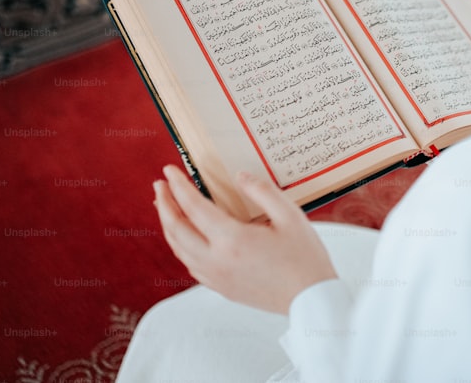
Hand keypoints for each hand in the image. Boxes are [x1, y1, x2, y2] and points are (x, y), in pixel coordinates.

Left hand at [153, 164, 337, 313]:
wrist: (310, 299)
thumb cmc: (304, 259)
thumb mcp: (290, 216)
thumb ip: (262, 191)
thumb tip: (240, 176)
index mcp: (233, 240)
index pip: (194, 207)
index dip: (178, 186)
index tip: (169, 171)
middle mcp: (217, 260)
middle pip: (176, 229)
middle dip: (164, 204)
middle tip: (160, 185)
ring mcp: (216, 277)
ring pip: (178, 249)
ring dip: (168, 224)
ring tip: (166, 207)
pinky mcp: (221, 287)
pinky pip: (190, 264)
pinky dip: (180, 246)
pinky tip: (184, 237)